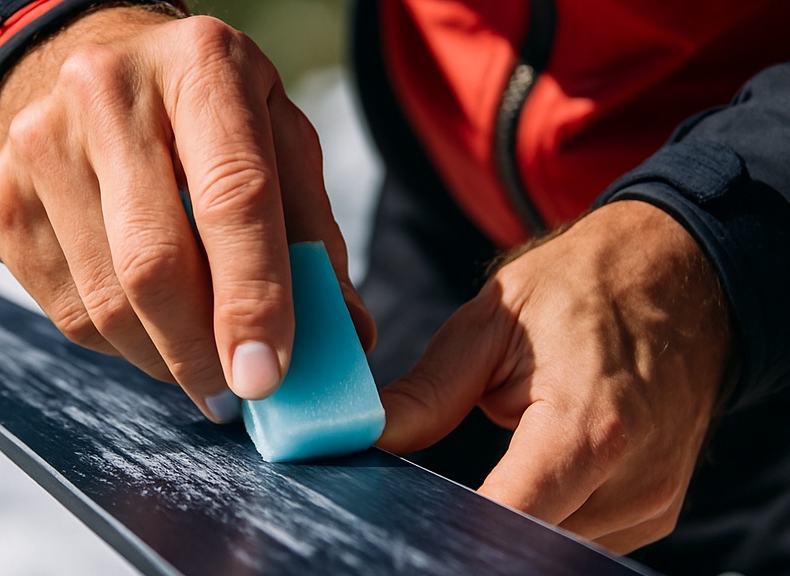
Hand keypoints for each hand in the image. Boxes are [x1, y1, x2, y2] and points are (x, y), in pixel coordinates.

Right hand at [0, 7, 374, 421]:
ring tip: (195, 357)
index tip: (266, 378)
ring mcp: (39, 145)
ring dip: (160, 357)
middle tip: (235, 396)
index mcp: (201, 67)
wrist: (88, 61)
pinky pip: (64, 311)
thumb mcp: (277, 138)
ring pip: (104, 303)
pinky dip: (116, 341)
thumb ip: (312, 233)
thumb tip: (344, 335)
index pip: (233, 197)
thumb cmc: (202, 111)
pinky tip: (143, 320)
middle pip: (154, 264)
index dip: (252, 299)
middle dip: (200, 354)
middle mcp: (106, 94)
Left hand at [376, 200, 730, 552]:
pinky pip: (586, 532)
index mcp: (591, 426)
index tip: (420, 519)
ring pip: (555, 540)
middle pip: (530, 535)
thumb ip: (431, 390)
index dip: (460, 529)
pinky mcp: (658, 509)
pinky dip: (552, 508)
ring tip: (515, 445)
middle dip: (479, 513)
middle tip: (447, 481)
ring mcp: (653, 500)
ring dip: (520, 508)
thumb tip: (372, 435)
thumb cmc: (585, 287)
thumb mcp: (492, 320)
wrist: (677, 274)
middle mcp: (632, 477)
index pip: (514, 516)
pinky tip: (542, 461)